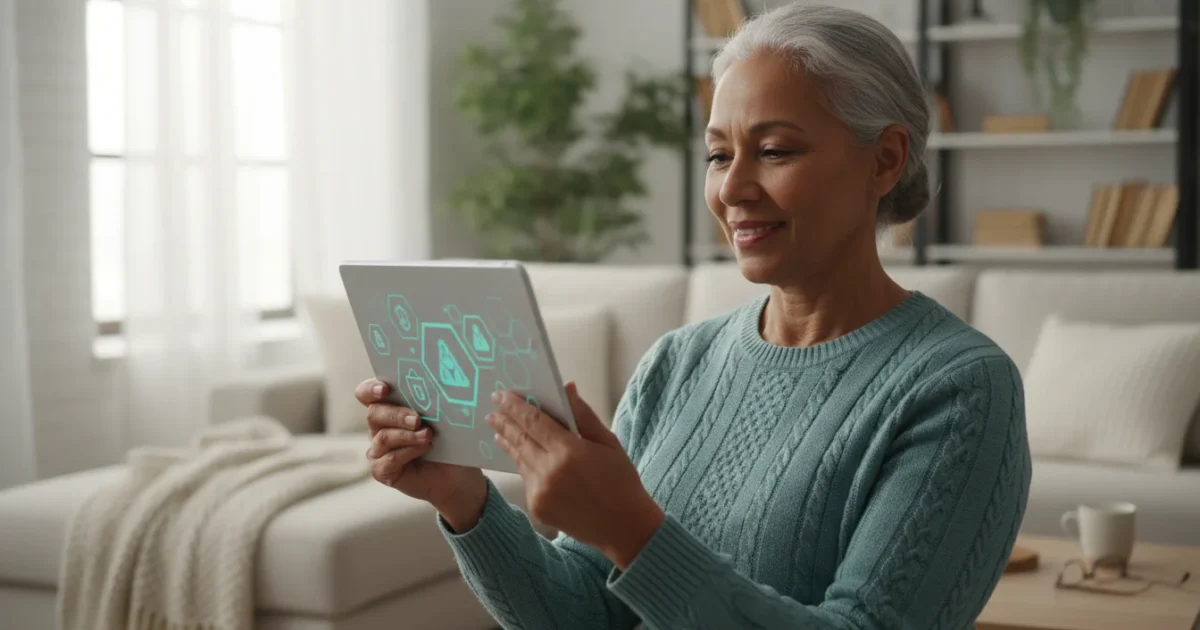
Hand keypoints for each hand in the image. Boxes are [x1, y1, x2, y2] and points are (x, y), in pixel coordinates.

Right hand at [356, 379, 486, 531]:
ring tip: (428, 435)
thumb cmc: (447, 439)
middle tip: (417, 419)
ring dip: (407, 435)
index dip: (371, 389)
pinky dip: (408, 452)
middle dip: (396, 414)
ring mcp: (378, 449)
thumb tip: (437, 388)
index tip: (386, 389)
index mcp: (388, 406)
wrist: (454, 473)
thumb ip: (431, 403)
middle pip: (374, 413)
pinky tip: (424, 448)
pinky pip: (389, 459)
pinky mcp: (381, 470)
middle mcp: (378, 426)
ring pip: (383, 437)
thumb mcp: (440, 417)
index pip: (367, 393)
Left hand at [487, 382, 664, 569]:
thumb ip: (583, 415)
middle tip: (492, 411)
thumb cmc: (620, 481)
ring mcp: (541, 492)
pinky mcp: (537, 509)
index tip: (500, 395)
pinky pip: (526, 480)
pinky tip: (520, 456)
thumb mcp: (608, 442)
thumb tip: (567, 388)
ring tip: (499, 431)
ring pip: (519, 459)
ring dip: (509, 443)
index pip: (533, 421)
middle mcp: (550, 472)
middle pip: (519, 439)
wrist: (624, 527)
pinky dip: (523, 465)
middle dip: (504, 423)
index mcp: (569, 451)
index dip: (514, 406)